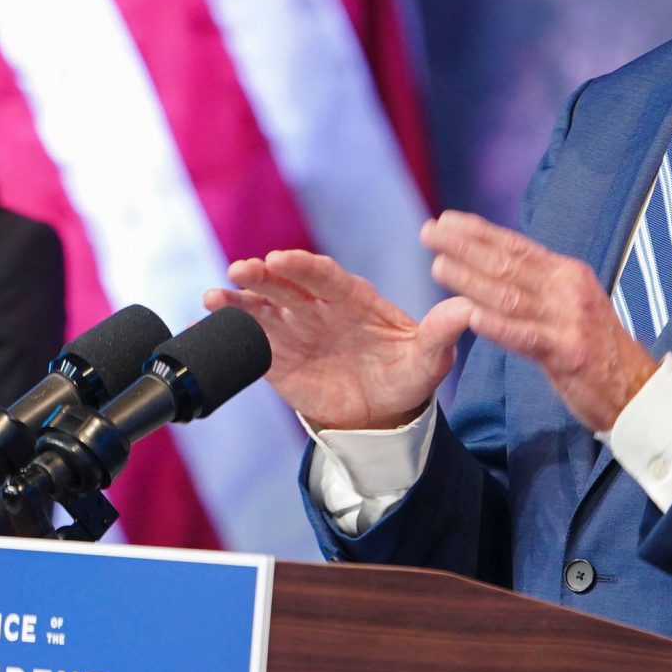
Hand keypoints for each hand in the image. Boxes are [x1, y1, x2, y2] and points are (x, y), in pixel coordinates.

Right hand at [207, 251, 471, 430]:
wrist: (382, 412)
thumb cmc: (407, 374)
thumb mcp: (430, 356)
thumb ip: (441, 332)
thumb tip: (466, 309)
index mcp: (351, 298)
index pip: (323, 275)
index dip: (301, 266)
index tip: (281, 259)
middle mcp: (317, 307)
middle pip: (285, 285)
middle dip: (262, 276)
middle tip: (241, 270)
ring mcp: (294, 329)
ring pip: (261, 308)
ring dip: (238, 299)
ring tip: (215, 295)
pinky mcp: (276, 357)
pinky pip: (249, 341)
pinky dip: (226, 330)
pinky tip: (205, 320)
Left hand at [422, 210, 656, 433]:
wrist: (636, 390)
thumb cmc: (595, 349)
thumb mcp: (570, 305)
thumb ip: (538, 285)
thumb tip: (496, 264)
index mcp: (568, 274)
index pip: (517, 245)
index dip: (479, 231)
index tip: (446, 220)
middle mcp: (569, 289)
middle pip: (508, 263)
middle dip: (464, 245)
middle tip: (428, 232)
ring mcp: (569, 320)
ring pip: (510, 295)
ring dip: (470, 279)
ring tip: (437, 266)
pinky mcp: (568, 352)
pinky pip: (524, 336)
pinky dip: (496, 325)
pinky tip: (469, 315)